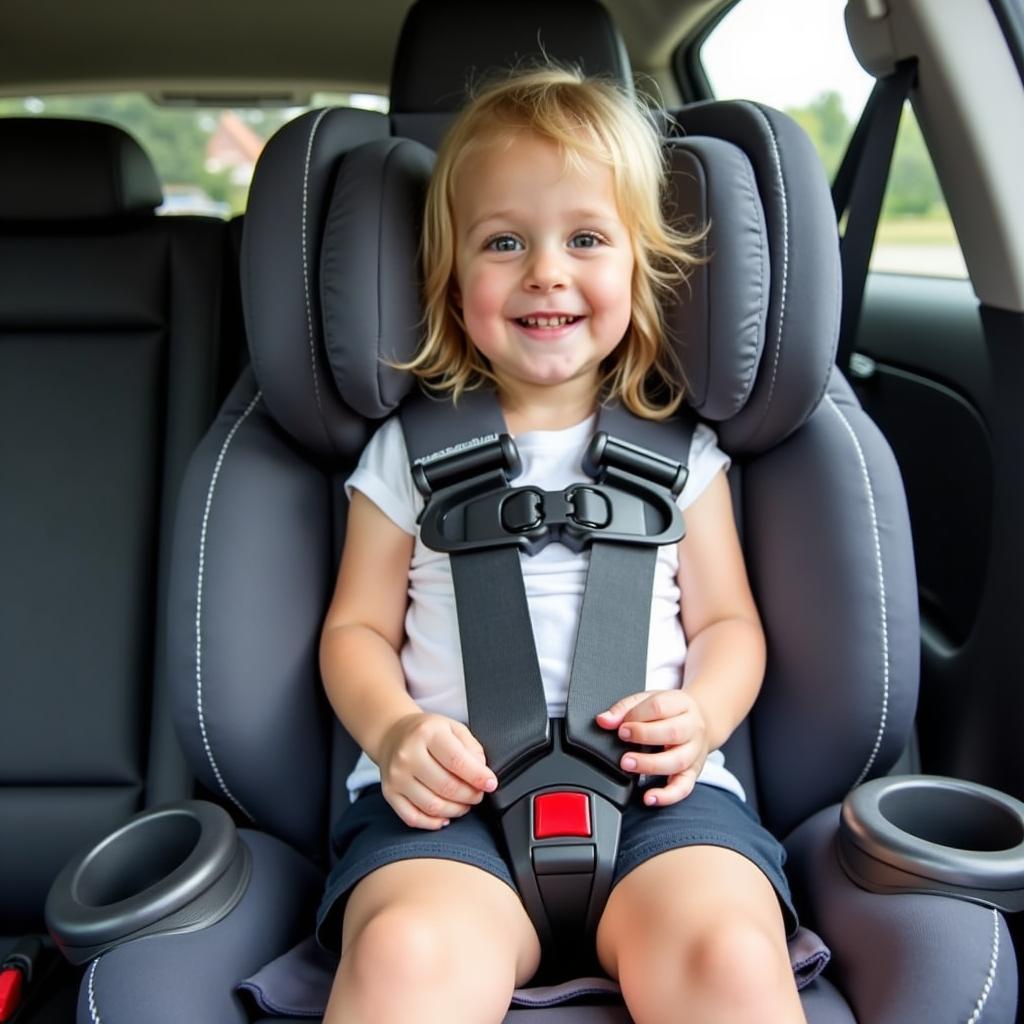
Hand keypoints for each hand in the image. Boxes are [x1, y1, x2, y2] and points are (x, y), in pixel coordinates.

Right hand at [377, 712, 497, 829]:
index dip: (478, 776)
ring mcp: (396, 776)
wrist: (393, 734)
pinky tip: (445, 816)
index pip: (457, 761)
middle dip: (470, 795)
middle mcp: (408, 754)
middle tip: (478, 794)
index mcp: (428, 733)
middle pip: (446, 787)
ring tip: (464, 803)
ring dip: (456, 810)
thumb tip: (483, 774)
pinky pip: (413, 818)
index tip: (491, 784)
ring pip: (432, 806)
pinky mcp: (389, 793)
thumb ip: (472, 748)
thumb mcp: (453, 728)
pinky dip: (433, 823)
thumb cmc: (428, 732)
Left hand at [596, 689, 708, 806]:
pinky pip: (684, 787)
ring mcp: (694, 751)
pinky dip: (667, 795)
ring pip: (678, 761)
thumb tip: (604, 720)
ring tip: (628, 764)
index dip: (637, 716)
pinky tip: (649, 797)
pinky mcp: (694, 772)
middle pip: (673, 732)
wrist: (703, 721)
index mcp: (681, 704)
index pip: (660, 707)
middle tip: (622, 740)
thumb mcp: (648, 701)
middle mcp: (692, 727)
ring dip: (650, 765)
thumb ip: (624, 709)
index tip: (621, 727)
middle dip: (644, 737)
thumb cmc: (671, 712)